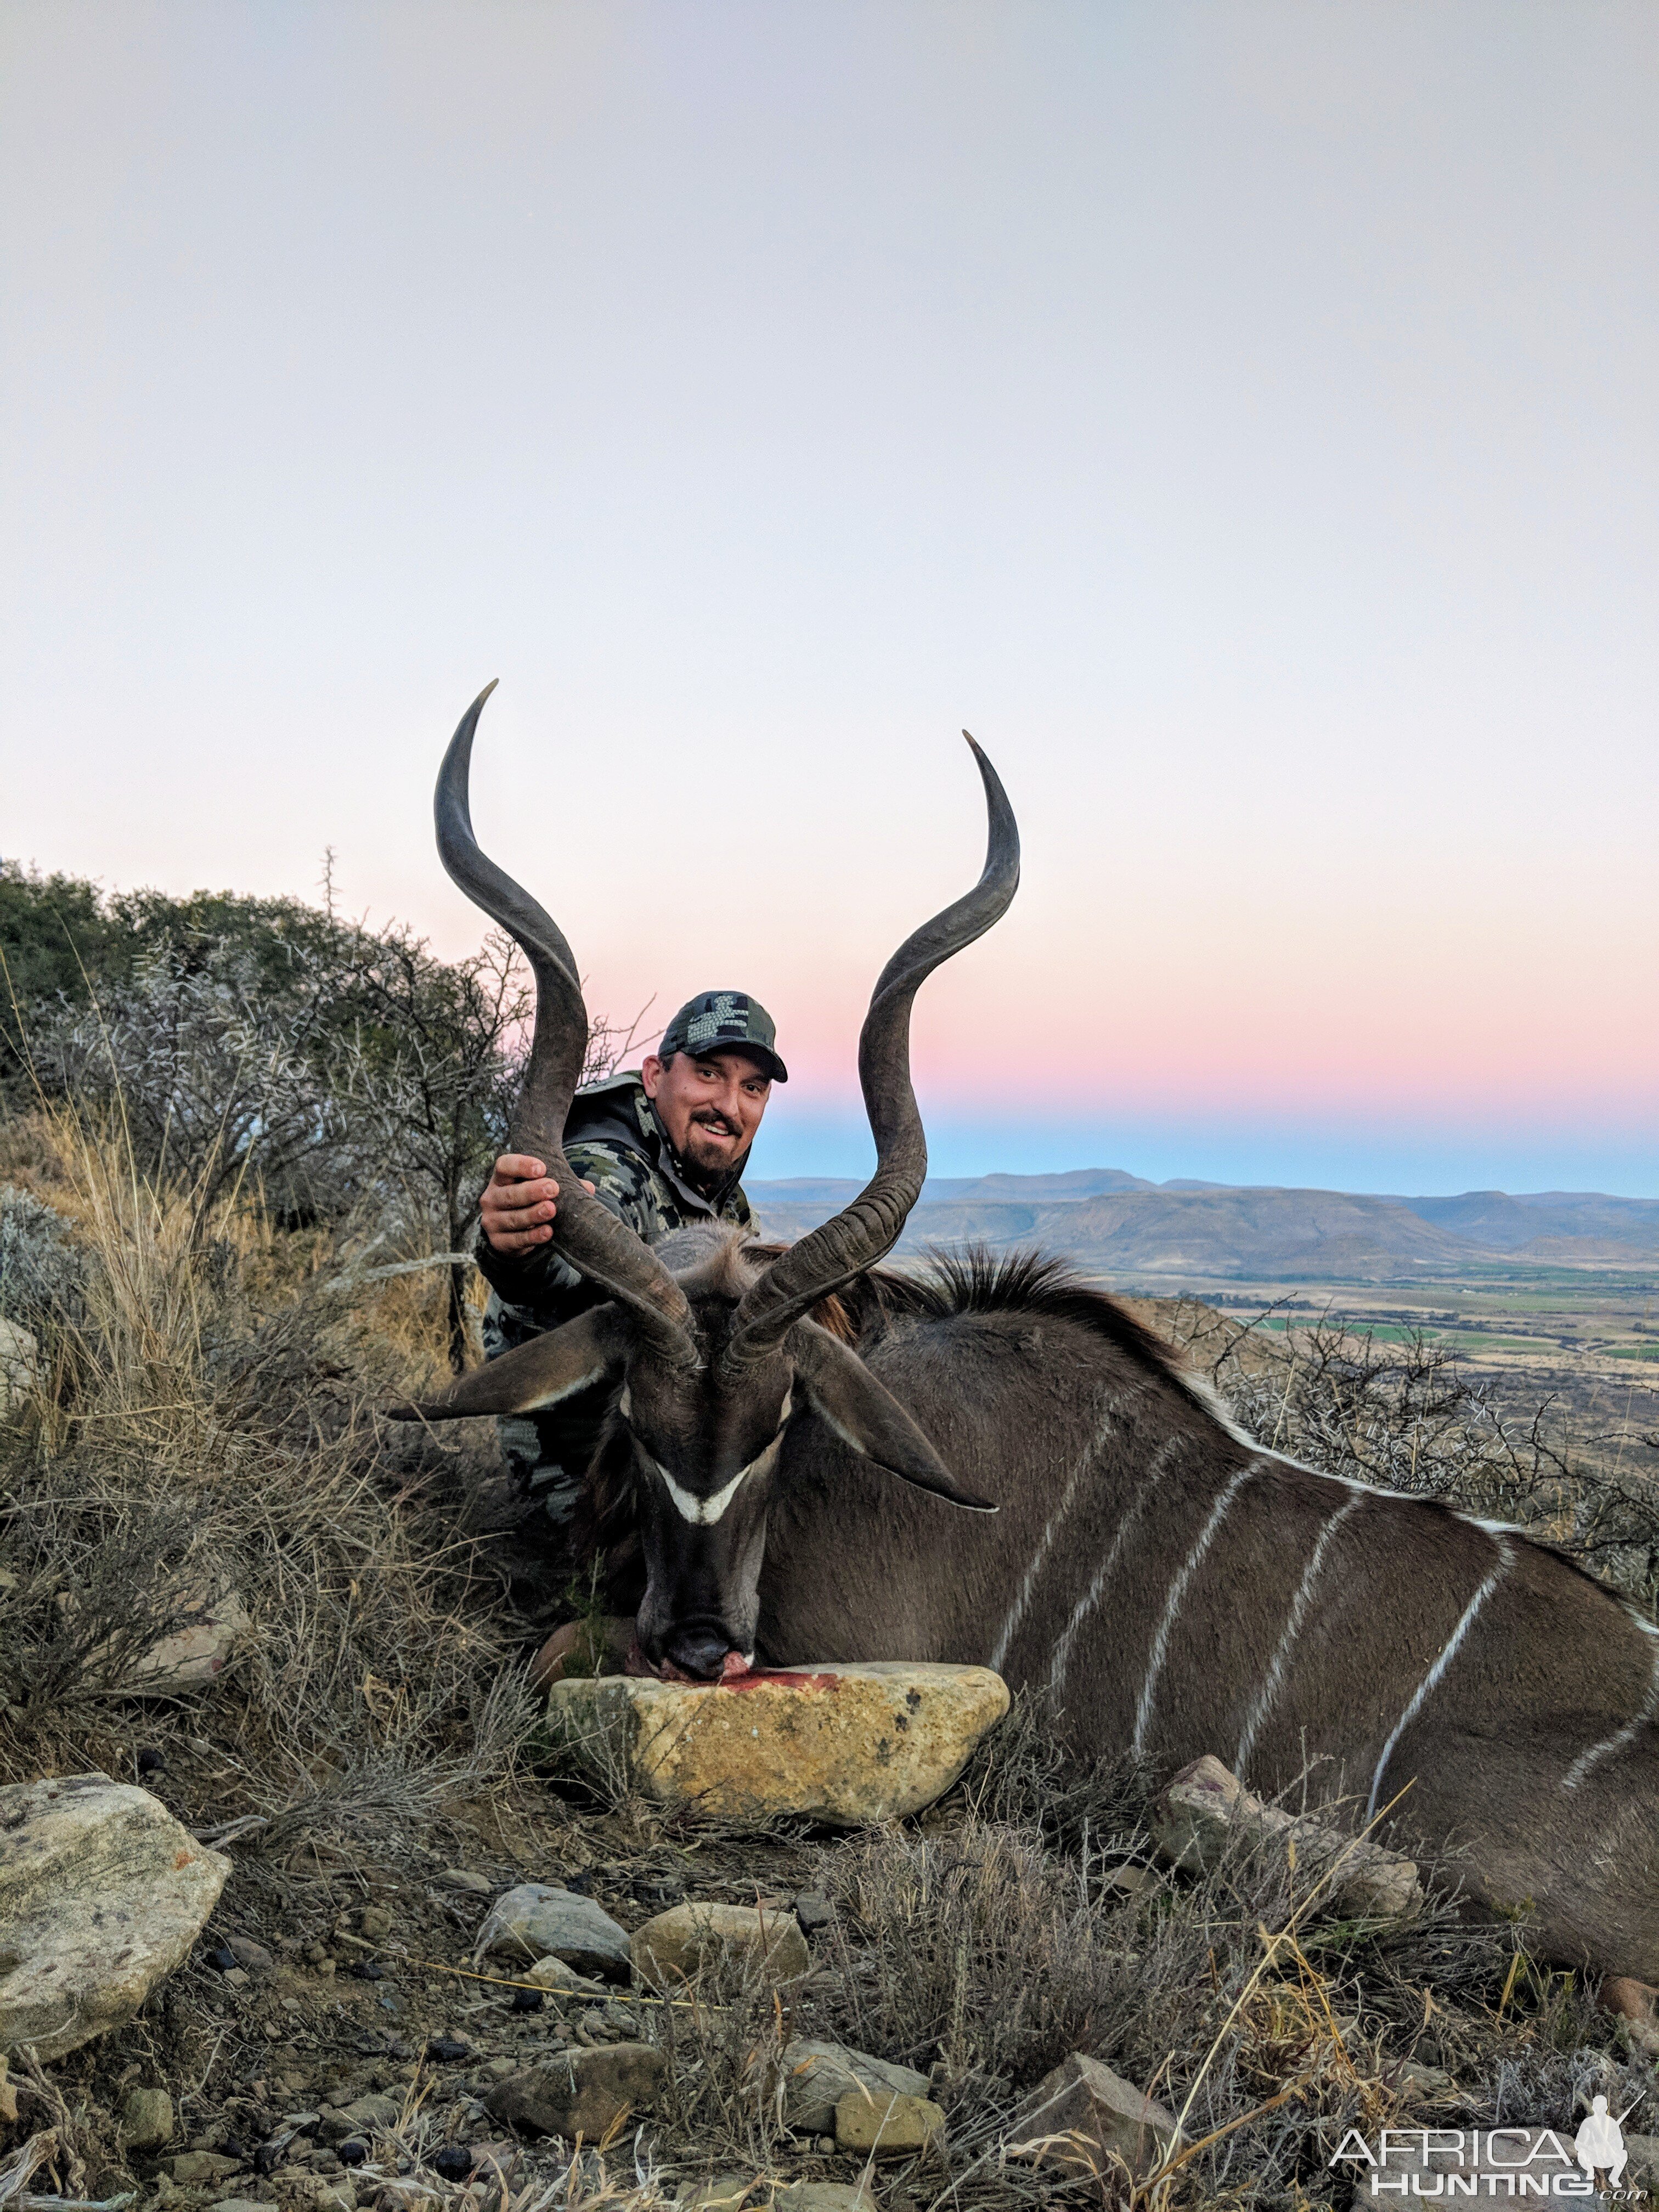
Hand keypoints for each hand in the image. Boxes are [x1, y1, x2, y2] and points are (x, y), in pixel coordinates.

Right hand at [479, 1155, 593, 1255]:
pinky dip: (533, 1237)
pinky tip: (548, 1232)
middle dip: (531, 1191)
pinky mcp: (498, 1242)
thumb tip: (588, 1188)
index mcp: (501, 1179)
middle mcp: (491, 1198)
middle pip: (509, 1194)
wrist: (509, 1232)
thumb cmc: (528, 1201)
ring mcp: (492, 1221)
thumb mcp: (538, 1188)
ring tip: (551, 1210)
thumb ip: (561, 1184)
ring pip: (513, 1218)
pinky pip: (516, 1240)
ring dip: (533, 1214)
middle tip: (552, 1188)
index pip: (504, 1166)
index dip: (521, 1165)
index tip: (542, 1168)